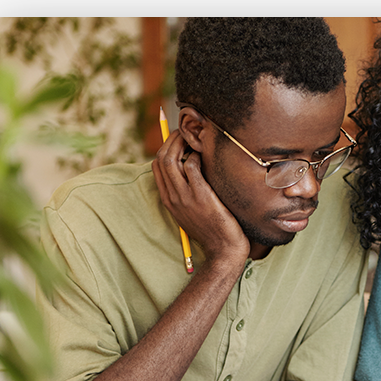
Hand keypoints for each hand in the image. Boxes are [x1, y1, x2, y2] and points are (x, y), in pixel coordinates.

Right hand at [152, 130, 249, 262]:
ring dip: (183, 144)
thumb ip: (188, 191)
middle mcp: (173, 196)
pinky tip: (207, 158)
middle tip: (187, 132)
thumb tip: (192, 167)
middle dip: (172, 139)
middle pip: (162, 158)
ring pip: (172, 159)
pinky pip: (192, 167)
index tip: (179, 138)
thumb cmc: (214, 228)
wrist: (224, 249)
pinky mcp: (201, 196)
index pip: (157, 165)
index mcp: (169, 199)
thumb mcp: (193, 210)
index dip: (166, 147)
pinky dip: (197, 157)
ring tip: (196, 140)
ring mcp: (185, 196)